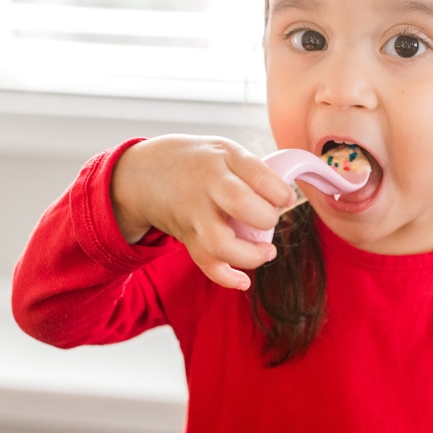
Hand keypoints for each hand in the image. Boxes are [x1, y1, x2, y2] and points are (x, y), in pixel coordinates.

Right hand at [110, 135, 294, 289]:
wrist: (143, 173)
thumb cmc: (199, 162)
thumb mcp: (226, 151)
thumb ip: (255, 171)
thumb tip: (288, 199)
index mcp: (223, 158)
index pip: (256, 174)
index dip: (279, 191)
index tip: (285, 198)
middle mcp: (207, 186)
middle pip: (240, 204)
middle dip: (266, 218)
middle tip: (270, 218)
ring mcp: (195, 214)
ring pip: (221, 243)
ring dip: (250, 255)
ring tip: (267, 252)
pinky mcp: (187, 238)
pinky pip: (205, 263)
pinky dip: (226, 277)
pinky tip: (243, 281)